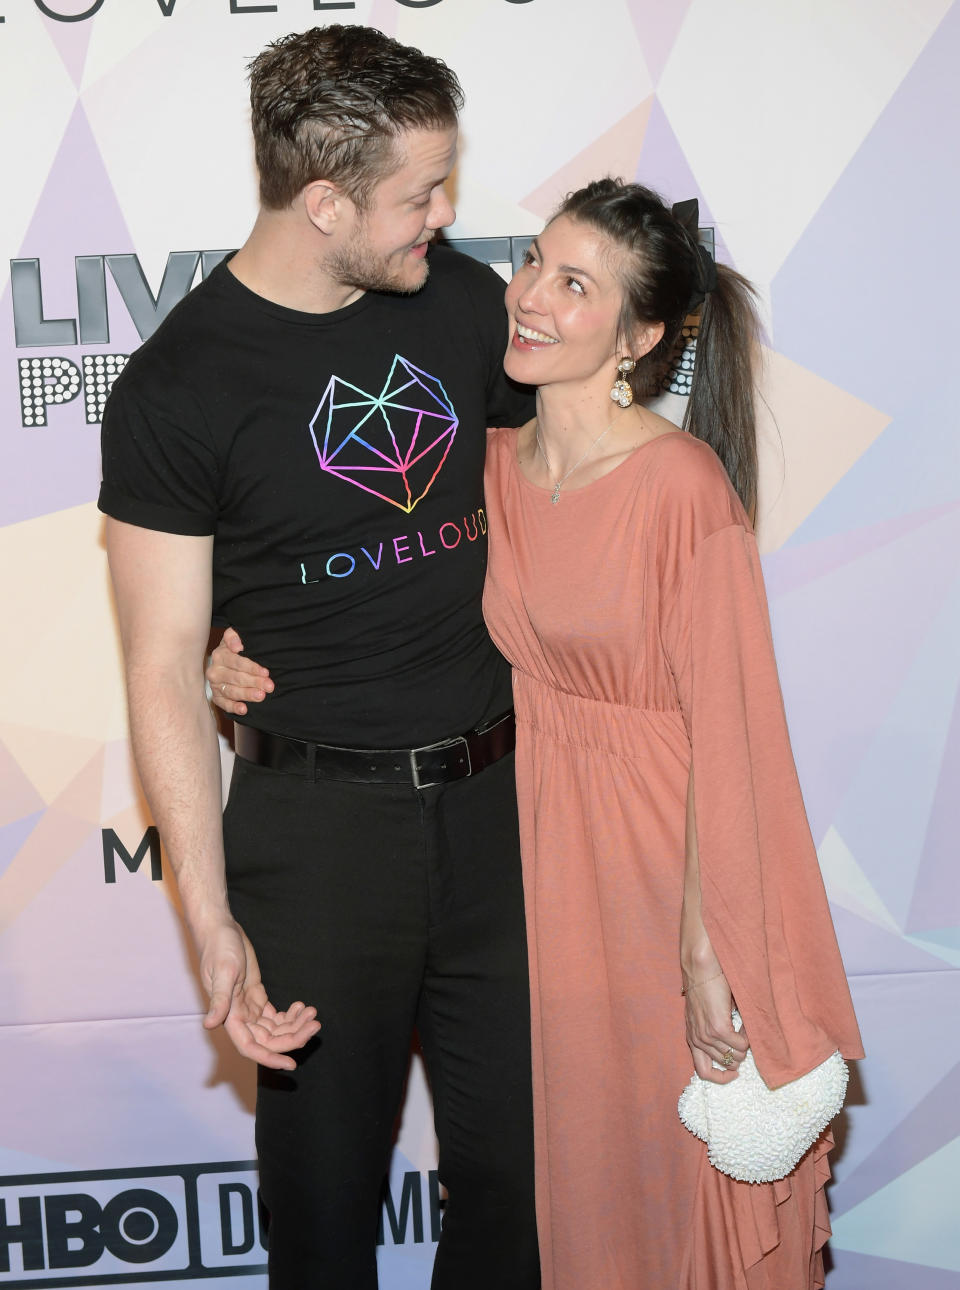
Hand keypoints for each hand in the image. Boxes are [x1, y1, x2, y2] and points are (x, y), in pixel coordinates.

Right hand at [199, 919, 319, 1069]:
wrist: (221, 931)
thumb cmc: (219, 948)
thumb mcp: (223, 972)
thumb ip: (219, 1000)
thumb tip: (209, 1024)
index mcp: (229, 1016)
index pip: (250, 1047)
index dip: (269, 1058)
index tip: (291, 1064)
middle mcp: (239, 1017)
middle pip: (269, 1040)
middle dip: (293, 1036)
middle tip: (314, 1024)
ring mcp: (248, 1009)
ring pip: (275, 1029)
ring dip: (295, 1025)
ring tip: (311, 1012)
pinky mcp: (255, 997)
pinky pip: (275, 1017)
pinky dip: (290, 1015)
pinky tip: (300, 1006)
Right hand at [207, 627, 272, 715]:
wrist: (227, 660)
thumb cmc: (237, 648)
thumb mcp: (235, 636)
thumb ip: (234, 636)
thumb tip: (237, 646)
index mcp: (220, 655)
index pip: (237, 662)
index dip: (252, 668)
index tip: (266, 672)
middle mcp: (215, 671)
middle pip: (236, 678)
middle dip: (254, 682)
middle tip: (269, 686)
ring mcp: (215, 685)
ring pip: (231, 691)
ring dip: (247, 695)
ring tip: (261, 696)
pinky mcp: (216, 697)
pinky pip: (224, 704)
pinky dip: (233, 707)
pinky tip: (244, 710)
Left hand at [683, 968, 748, 1085]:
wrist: (701, 968)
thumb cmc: (706, 987)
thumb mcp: (704, 1016)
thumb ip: (714, 1033)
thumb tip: (736, 1048)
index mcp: (692, 1039)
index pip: (703, 1072)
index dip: (721, 1077)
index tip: (734, 1073)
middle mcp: (697, 1040)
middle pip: (725, 1064)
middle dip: (739, 1054)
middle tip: (742, 1037)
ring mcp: (707, 1036)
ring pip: (735, 1056)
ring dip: (744, 1045)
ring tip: (744, 1028)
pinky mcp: (718, 1028)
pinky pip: (741, 1044)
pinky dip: (748, 1036)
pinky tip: (744, 1023)